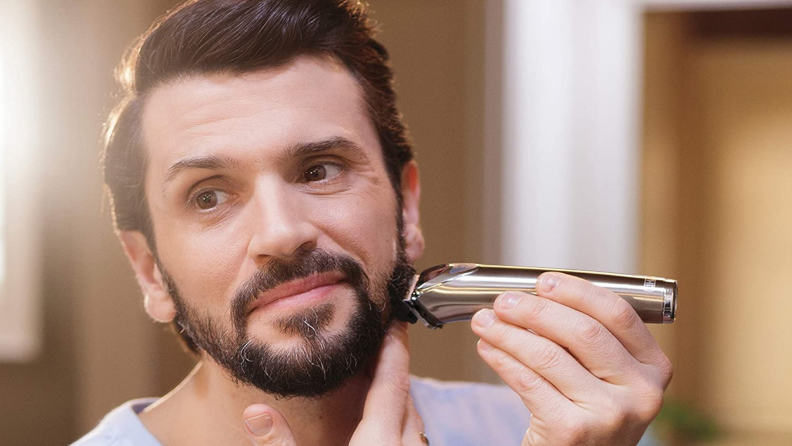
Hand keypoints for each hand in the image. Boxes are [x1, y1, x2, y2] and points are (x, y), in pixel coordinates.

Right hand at [241, 322, 427, 444]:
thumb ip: (280, 444)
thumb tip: (256, 413)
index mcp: (380, 444)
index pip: (393, 381)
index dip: (394, 348)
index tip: (393, 323)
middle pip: (406, 395)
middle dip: (393, 366)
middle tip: (379, 342)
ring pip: (414, 419)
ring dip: (398, 395)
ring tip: (378, 379)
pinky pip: (412, 439)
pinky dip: (400, 422)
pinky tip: (383, 424)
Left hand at [471, 272, 672, 445]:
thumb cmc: (589, 414)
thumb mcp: (607, 378)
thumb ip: (587, 340)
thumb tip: (535, 295)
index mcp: (654, 368)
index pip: (618, 314)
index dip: (577, 291)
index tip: (544, 281)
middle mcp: (640, 392)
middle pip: (582, 332)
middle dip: (535, 309)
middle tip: (504, 301)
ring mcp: (609, 414)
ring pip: (549, 355)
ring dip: (508, 332)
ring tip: (485, 322)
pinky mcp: (572, 431)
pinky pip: (528, 382)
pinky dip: (502, 359)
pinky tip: (488, 348)